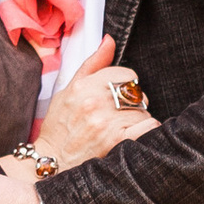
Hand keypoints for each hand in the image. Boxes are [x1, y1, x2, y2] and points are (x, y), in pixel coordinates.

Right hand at [33, 37, 159, 167]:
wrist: (53, 162)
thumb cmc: (59, 127)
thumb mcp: (67, 90)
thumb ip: (92, 64)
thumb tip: (110, 41)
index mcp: (84, 86)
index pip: (126, 74)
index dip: (125, 84)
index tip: (118, 95)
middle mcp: (95, 102)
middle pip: (137, 92)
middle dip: (132, 103)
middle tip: (119, 114)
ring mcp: (107, 123)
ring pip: (143, 111)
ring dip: (138, 120)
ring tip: (121, 128)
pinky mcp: (118, 142)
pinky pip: (149, 126)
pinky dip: (147, 130)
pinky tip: (134, 135)